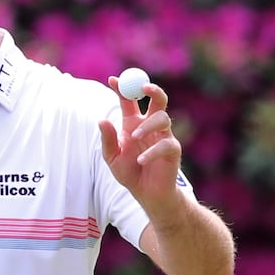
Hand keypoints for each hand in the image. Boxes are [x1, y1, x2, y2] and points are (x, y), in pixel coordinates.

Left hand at [98, 75, 183, 213]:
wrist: (147, 195)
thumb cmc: (130, 174)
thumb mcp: (112, 158)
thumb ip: (108, 140)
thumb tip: (101, 120)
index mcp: (134, 123)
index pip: (130, 100)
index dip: (122, 88)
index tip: (112, 80)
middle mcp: (150, 126)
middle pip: (158, 99)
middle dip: (152, 89)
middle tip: (143, 87)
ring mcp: (164, 136)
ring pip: (162, 117)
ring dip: (147, 124)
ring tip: (134, 138)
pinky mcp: (173, 151)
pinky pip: (166, 144)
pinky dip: (152, 151)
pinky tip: (141, 160)